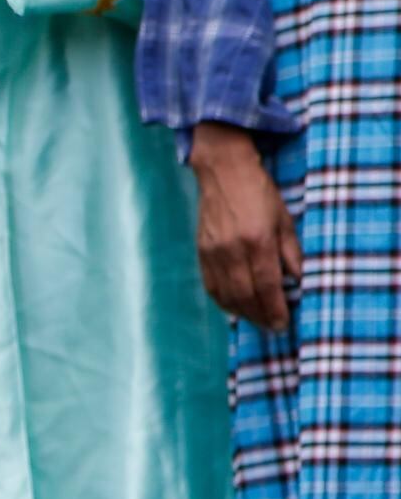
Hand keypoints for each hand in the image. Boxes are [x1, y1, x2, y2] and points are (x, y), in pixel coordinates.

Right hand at [191, 124, 298, 332]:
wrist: (223, 172)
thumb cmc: (259, 192)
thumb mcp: (284, 219)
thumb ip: (291, 252)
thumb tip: (297, 280)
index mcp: (257, 240)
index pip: (266, 285)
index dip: (275, 308)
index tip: (283, 322)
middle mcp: (232, 250)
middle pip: (245, 295)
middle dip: (260, 315)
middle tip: (273, 327)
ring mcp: (213, 252)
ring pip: (225, 294)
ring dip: (242, 312)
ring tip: (256, 321)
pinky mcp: (200, 251)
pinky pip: (210, 285)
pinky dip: (222, 301)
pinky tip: (233, 308)